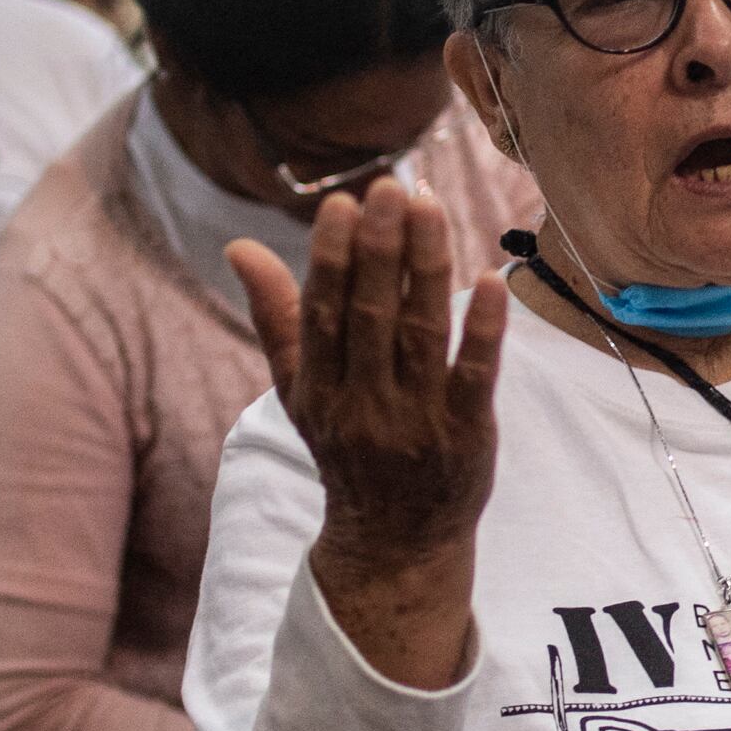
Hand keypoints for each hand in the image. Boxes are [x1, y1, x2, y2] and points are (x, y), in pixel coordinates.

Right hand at [231, 179, 505, 685]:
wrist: (395, 541)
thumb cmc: (346, 448)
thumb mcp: (301, 392)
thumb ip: (276, 318)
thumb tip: (240, 247)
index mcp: (319, 388)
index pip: (323, 313)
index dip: (331, 258)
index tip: (342, 203)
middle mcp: (363, 403)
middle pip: (371, 317)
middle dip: (380, 250)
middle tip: (390, 188)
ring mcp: (416, 420)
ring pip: (421, 334)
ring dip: (427, 268)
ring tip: (431, 208)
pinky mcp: (467, 433)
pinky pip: (475, 375)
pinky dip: (483, 329)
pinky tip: (490, 280)